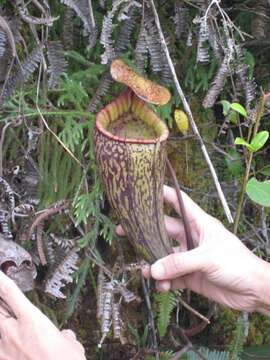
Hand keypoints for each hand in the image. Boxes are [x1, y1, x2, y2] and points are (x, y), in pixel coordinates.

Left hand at [0, 271, 85, 359]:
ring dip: (3, 323)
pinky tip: (9, 344)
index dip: (1, 280)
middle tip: (1, 298)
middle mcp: (13, 332)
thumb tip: (65, 338)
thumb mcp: (71, 345)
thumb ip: (65, 337)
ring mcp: (4, 349)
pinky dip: (4, 343)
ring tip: (9, 324)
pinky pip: (0, 347)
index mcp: (31, 320)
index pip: (10, 292)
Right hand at [117, 185, 269, 314]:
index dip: (163, 193)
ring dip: (154, 262)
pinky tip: (162, 286)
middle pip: (163, 230)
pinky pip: (170, 276)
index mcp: (199, 223)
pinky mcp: (190, 275)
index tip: (144, 189)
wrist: (253, 290)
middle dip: (145, 232)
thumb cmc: (237, 263)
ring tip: (146, 270)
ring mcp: (189, 257)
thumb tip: (152, 269)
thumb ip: (179, 263)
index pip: (178, 202)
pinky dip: (164, 281)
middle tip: (124, 231)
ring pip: (164, 255)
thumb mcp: (207, 258)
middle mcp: (191, 237)